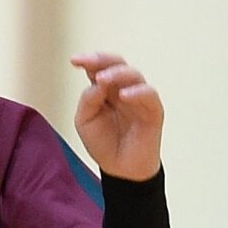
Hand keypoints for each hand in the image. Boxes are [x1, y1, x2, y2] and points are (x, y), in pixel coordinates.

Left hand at [70, 53, 162, 181]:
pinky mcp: (153, 110)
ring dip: (117, 74)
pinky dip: (137, 92)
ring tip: (102, 79)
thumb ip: (88, 101)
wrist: (120, 167)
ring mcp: (139, 98)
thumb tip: (97, 83)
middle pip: (117, 65)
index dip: (89, 60)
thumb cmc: (103, 142)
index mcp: (105, 90)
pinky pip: (148, 95)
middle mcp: (123, 89)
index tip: (74, 59)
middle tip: (88, 61)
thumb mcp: (86, 121)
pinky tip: (123, 95)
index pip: (99, 69)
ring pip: (134, 75)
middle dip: (103, 60)